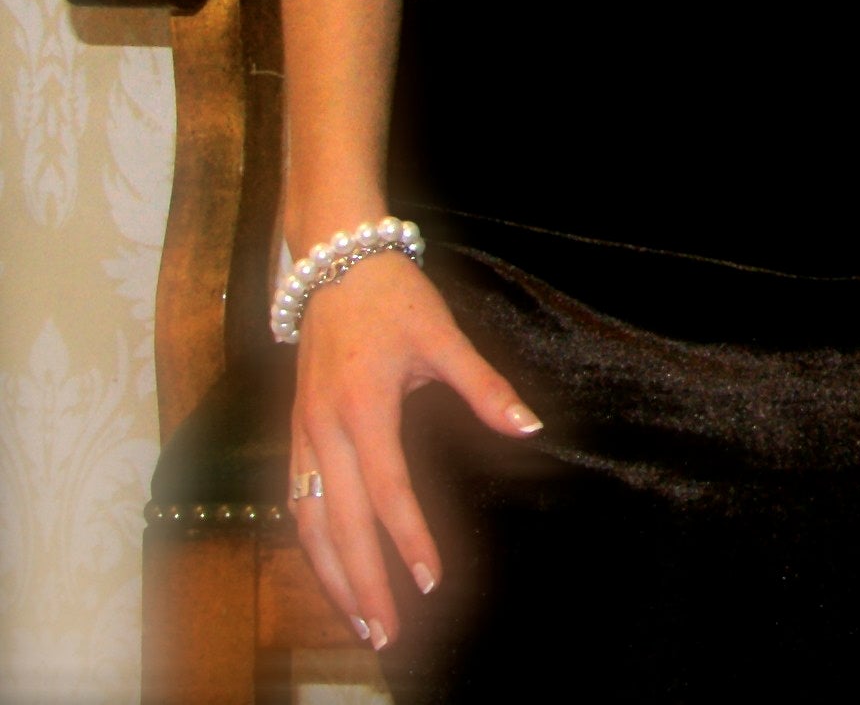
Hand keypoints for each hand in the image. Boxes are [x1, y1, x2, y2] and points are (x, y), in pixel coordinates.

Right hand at [285, 248, 541, 650]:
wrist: (333, 262)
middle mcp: (323, 430)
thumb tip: (529, 427)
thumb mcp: (445, 336)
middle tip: (386, 634)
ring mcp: (301, 434)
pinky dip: (312, 543)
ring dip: (331, 574)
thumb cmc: (394, 299)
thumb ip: (485, 387)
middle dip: (363, 583)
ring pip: (310, 522)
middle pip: (341, 524)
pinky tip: (329, 570)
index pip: (388, 492)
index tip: (431, 582)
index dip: (409, 541)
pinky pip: (298, 501)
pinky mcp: (294, 433)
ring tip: (358, 620)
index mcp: (363, 408)